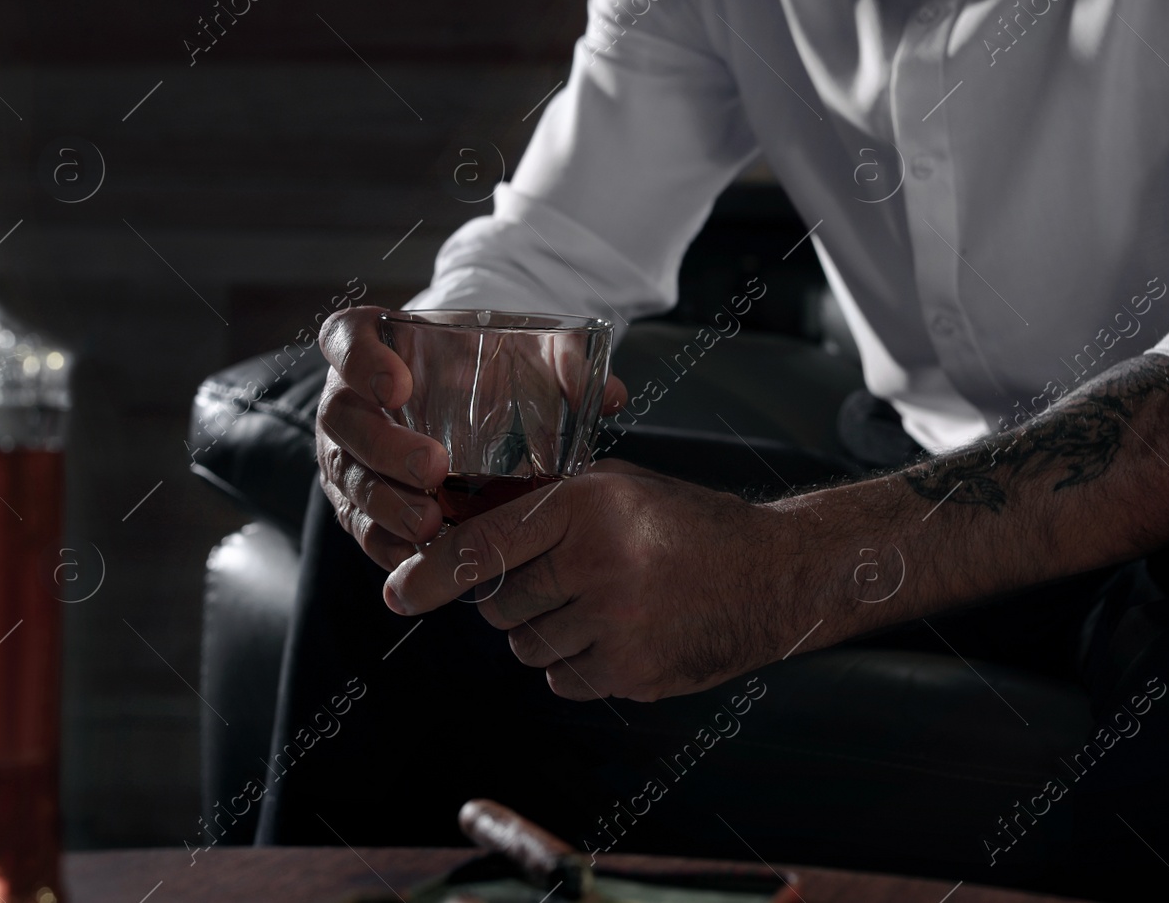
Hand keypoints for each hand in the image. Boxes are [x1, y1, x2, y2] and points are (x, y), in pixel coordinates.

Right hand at [315, 306, 626, 570]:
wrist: (475, 401)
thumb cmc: (491, 366)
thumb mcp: (525, 349)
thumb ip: (565, 361)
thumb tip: (608, 396)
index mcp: (375, 343)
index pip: (345, 338)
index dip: (361, 360)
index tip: (399, 383)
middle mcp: (349, 397)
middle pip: (341, 418)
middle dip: (384, 448)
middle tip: (433, 468)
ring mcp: (347, 453)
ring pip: (346, 479)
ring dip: (385, 505)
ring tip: (431, 524)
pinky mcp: (358, 502)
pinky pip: (360, 526)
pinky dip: (387, 544)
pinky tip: (423, 556)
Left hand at [381, 461, 815, 701]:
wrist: (771, 574)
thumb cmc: (686, 525)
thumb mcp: (616, 487)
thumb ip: (544, 505)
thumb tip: (458, 533)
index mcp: (585, 507)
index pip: (483, 547)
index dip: (430, 574)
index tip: (397, 593)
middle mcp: (596, 565)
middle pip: (499, 606)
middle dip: (514, 598)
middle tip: (560, 580)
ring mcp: (616, 625)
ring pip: (526, 648)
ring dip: (546, 633)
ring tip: (599, 604)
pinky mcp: (632, 673)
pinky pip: (563, 681)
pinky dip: (578, 664)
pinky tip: (620, 632)